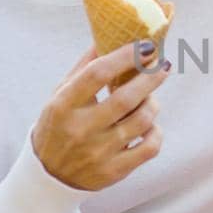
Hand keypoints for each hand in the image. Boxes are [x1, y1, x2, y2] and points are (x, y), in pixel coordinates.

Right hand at [31, 41, 169, 190]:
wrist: (49, 175)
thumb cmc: (59, 125)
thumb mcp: (60, 95)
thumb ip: (83, 68)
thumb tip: (107, 37)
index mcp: (63, 106)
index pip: (97, 74)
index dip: (125, 56)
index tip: (145, 46)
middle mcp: (80, 129)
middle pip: (126, 98)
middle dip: (150, 77)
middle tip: (162, 64)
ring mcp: (98, 153)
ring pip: (142, 121)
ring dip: (153, 103)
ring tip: (151, 97)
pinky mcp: (114, 171)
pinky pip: (149, 148)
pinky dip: (156, 132)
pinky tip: (150, 125)